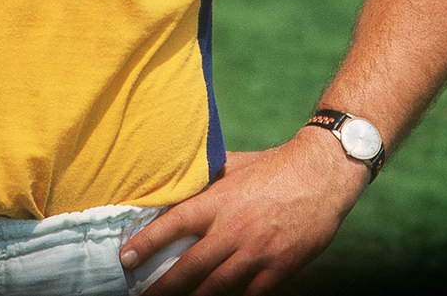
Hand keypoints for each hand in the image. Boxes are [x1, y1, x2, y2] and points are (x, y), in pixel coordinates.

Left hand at [120, 132, 370, 294]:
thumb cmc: (274, 166)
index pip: (174, 224)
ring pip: (217, 287)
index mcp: (218, 201)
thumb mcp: (235, 164)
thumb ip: (208, 175)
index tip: (126, 257)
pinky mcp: (279, 269)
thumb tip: (182, 175)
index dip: (147, 242)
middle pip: (190, 266)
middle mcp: (232, 230)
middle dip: (162, 286)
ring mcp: (256, 253)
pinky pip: (251, 295)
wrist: (320, 174)